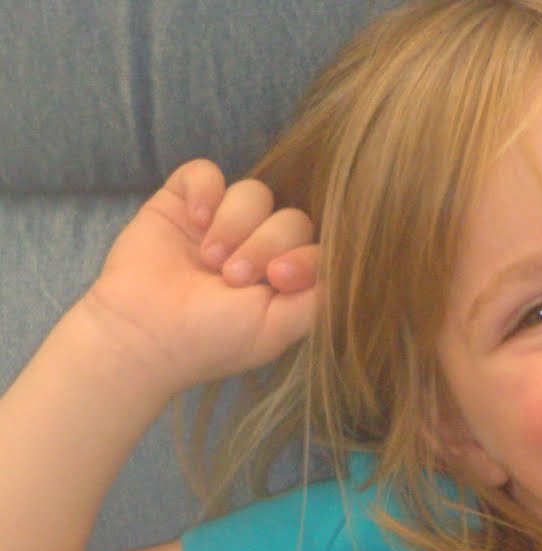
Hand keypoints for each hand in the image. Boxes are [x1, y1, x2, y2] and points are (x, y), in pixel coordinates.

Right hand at [79, 159, 318, 398]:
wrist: (145, 333)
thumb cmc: (211, 340)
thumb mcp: (277, 329)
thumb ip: (318, 300)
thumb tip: (349, 269)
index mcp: (282, 279)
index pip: (315, 247)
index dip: (303, 256)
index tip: (277, 279)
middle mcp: (256, 247)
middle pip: (289, 217)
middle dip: (265, 245)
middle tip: (232, 278)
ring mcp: (220, 223)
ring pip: (253, 192)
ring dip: (234, 225)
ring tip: (210, 260)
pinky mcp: (183, 202)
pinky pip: (208, 172)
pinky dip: (205, 191)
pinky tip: (195, 221)